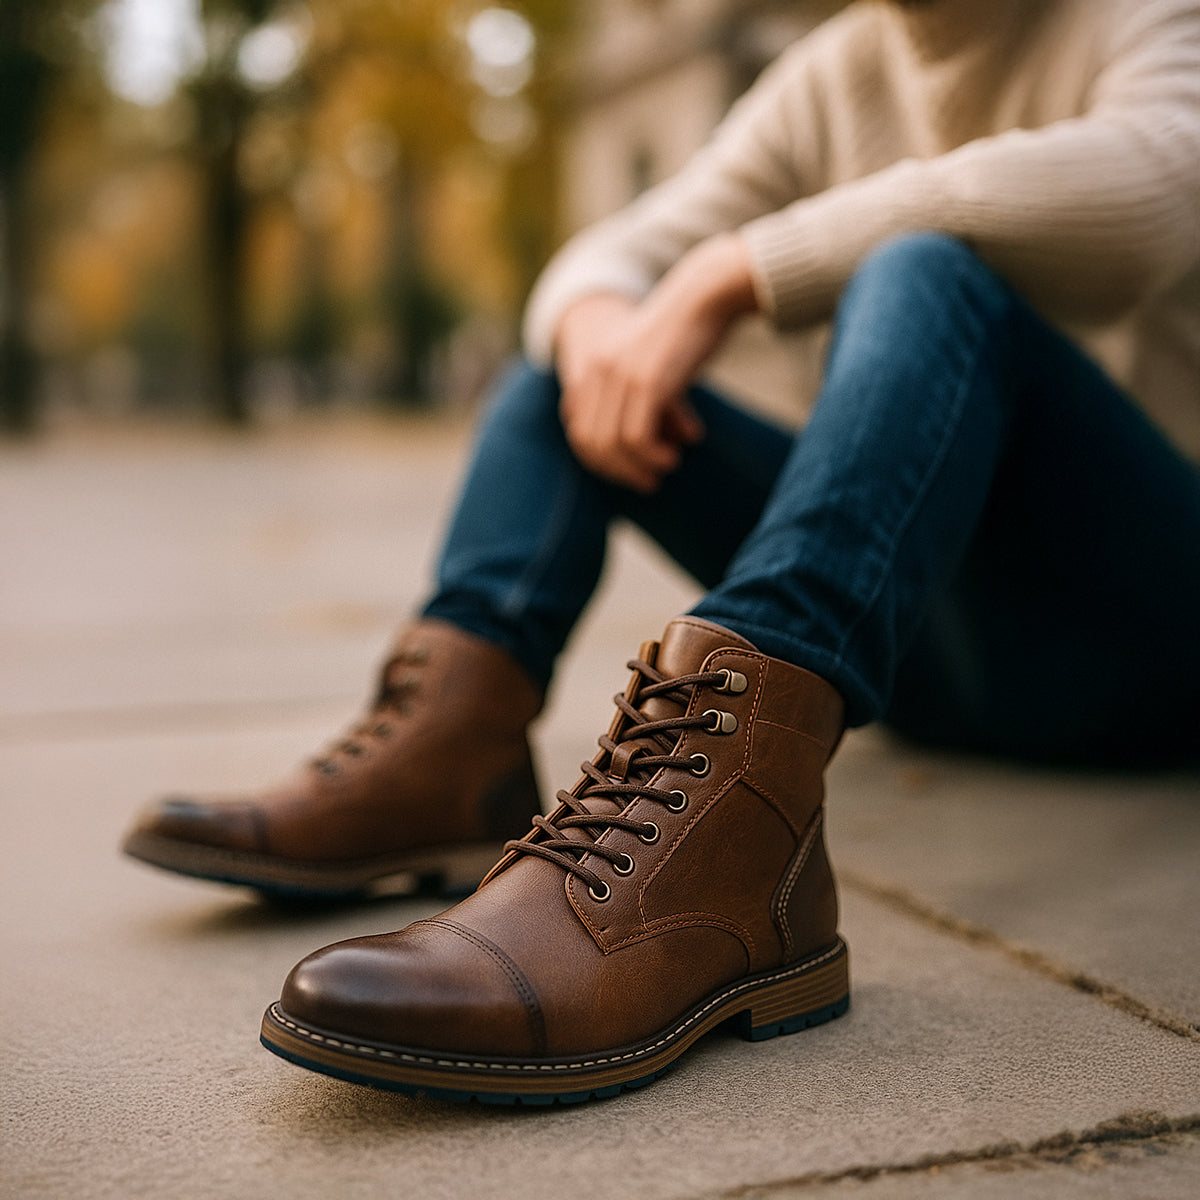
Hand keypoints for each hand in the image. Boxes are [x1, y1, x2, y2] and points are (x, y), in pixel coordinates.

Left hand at [554, 234, 757, 491]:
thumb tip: (677, 440)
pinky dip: (651, 457)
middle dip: (617, 471)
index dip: (601, 460)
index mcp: (590, 368)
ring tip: (662, 470)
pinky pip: (635, 438)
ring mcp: (618, 377)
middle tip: (647, 481)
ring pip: (610, 445)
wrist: (704, 297)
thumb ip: (654, 403)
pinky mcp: (645, 382)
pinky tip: (671, 457)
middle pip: (589, 444)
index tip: (630, 470)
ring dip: (636, 468)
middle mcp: (596, 372)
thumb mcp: (656, 369)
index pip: (578, 431)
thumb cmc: (686, 333)